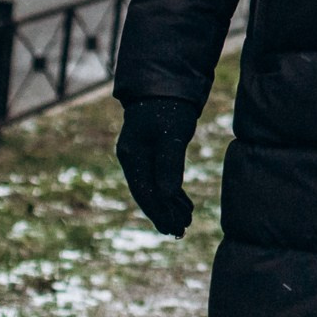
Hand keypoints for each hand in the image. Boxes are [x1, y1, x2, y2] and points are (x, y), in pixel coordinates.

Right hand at [116, 98, 202, 237]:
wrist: (165, 85)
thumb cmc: (169, 107)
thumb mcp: (172, 134)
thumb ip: (169, 164)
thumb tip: (167, 196)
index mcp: (132, 155)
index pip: (145, 191)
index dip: (159, 211)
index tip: (173, 227)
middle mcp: (132, 158)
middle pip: (147, 193)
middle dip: (163, 213)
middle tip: (180, 231)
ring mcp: (140, 156)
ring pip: (154, 187)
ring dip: (169, 205)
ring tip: (185, 222)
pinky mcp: (151, 153)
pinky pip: (158, 178)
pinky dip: (171, 192)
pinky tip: (183, 203)